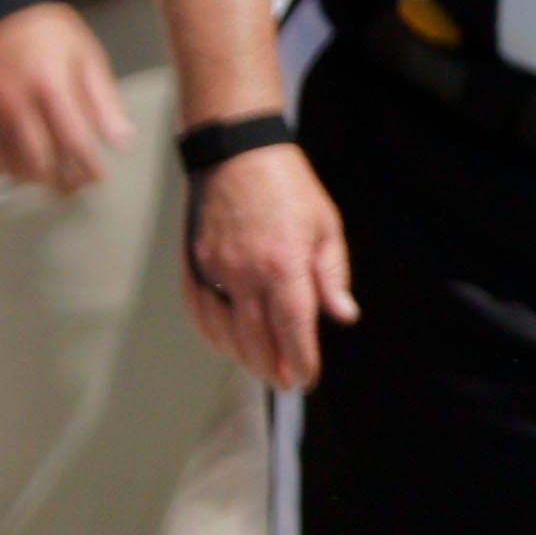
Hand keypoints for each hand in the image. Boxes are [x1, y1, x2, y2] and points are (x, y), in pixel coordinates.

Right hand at [0, 1, 132, 194]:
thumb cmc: (46, 31)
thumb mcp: (86, 54)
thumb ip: (103, 98)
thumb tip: (120, 140)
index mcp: (50, 85)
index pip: (74, 142)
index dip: (88, 167)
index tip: (97, 175)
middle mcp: (13, 102)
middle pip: (38, 162)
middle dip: (60, 181)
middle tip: (73, 183)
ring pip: (7, 165)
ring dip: (31, 177)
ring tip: (47, 174)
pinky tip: (15, 162)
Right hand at [183, 143, 355, 390]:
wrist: (237, 152)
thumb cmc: (288, 186)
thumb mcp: (326, 227)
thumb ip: (332, 276)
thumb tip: (342, 315)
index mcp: (284, 264)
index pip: (294, 328)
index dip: (301, 360)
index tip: (306, 378)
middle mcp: (245, 273)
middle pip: (256, 339)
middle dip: (272, 368)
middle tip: (286, 382)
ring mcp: (214, 269)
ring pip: (224, 332)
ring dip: (243, 357)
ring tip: (262, 368)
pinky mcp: (193, 263)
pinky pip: (198, 311)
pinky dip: (212, 335)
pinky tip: (227, 345)